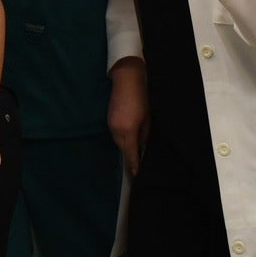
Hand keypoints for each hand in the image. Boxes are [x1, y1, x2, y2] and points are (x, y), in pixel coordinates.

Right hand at [108, 59, 148, 174]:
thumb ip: (144, 136)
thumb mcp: (147, 119)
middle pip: (123, 149)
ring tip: (134, 155)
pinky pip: (115, 135)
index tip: (136, 175)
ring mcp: (111, 125)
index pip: (131, 153)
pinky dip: (122, 140)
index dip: (134, 165)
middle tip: (136, 167)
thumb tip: (142, 149)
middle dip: (130, 158)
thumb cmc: (141, 99)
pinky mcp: (108, 120)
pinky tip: (128, 140)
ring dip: (126, 148)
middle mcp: (117, 131)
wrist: (126, 81)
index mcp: (128, 131)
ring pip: (118, 143)